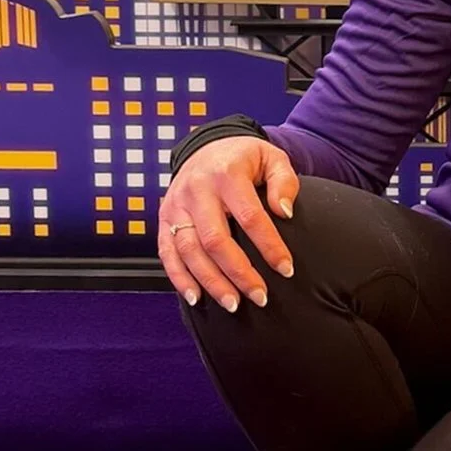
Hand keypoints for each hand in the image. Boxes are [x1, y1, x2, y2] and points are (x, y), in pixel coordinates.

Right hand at [157, 135, 300, 312]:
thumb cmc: (245, 158)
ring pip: (189, 251)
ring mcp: (176, 205)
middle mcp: (197, 190)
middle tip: (260, 297)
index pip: (250, 216)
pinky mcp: (164, 218)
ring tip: (233, 304)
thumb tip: (285, 212)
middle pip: (215, 240)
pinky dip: (179, 278)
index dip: (269, 246)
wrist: (207, 146)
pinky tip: (196, 298)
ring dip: (211, 282)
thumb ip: (284, 182)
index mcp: (227, 174)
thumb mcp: (272, 158)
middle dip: (239, 273)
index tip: (286, 269)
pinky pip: (167, 252)